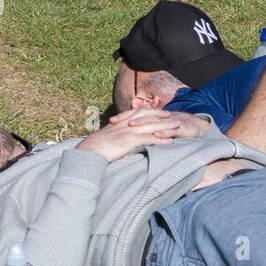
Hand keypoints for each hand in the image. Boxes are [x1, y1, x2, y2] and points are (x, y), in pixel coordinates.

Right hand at [83, 110, 201, 161]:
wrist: (87, 153)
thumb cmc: (93, 149)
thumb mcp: (105, 139)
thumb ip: (114, 136)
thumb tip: (118, 140)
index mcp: (120, 123)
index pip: (137, 113)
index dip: (149, 111)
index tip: (159, 111)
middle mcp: (125, 124)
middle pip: (147, 116)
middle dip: (161, 115)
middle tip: (173, 115)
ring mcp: (128, 131)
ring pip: (151, 126)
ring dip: (166, 126)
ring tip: (178, 126)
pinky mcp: (129, 141)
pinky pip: (148, 139)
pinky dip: (161, 140)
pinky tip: (170, 141)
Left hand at [108, 107, 209, 134]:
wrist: (198, 126)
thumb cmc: (177, 129)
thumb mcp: (161, 128)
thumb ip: (148, 129)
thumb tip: (131, 132)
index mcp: (155, 116)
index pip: (137, 114)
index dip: (124, 116)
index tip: (111, 121)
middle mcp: (161, 117)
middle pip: (143, 116)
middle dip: (129, 118)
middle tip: (116, 123)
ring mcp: (171, 122)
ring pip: (155, 122)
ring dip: (143, 124)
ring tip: (132, 126)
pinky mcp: (181, 128)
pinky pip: (171, 130)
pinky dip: (163, 133)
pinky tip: (156, 135)